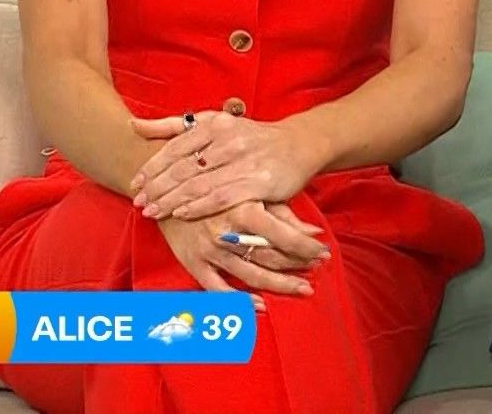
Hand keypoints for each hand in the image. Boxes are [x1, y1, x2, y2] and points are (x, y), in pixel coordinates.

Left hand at [130, 110, 326, 219]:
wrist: (298, 145)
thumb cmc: (250, 136)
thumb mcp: (214, 123)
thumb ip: (173, 125)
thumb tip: (133, 124)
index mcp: (215, 124)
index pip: (175, 147)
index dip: (152, 167)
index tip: (136, 183)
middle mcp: (228, 140)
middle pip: (183, 168)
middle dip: (157, 187)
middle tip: (139, 202)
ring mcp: (244, 161)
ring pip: (199, 184)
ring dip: (172, 200)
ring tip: (152, 212)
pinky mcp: (259, 182)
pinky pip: (222, 197)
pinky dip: (199, 206)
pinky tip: (182, 213)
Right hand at [156, 201, 330, 305]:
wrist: (166, 188)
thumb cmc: (215, 185)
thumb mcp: (249, 190)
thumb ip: (282, 212)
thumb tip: (314, 232)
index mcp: (243, 209)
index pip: (284, 235)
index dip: (307, 247)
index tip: (324, 253)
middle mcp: (227, 233)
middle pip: (271, 256)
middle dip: (298, 264)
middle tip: (318, 269)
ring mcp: (210, 251)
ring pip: (251, 274)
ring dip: (280, 284)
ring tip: (301, 288)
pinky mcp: (194, 264)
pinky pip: (218, 290)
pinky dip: (240, 301)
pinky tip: (260, 305)